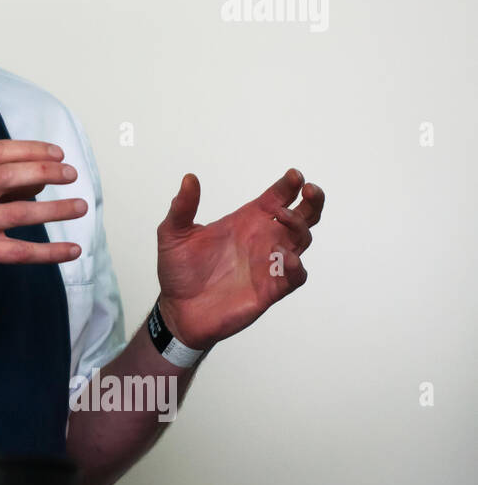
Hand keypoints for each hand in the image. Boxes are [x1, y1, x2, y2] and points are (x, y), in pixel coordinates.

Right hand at [0, 139, 86, 307]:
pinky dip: (51, 252)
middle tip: (70, 173)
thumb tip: (38, 177)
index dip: (31, 149)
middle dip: (46, 170)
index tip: (56, 152)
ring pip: (21, 212)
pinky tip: (72, 250)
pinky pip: (22, 252)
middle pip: (9, 175)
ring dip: (57, 209)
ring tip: (80, 206)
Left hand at [156, 168, 323, 349]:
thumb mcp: (173, 234)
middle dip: (311, 201)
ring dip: (299, 226)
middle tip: (309, 189)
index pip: (276, 198)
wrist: (177, 309)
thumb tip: (189, 178)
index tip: (293, 175)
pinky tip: (285, 257)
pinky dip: (296, 266)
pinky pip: (295, 276)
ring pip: (302, 240)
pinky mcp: (270, 289)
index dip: (287, 186)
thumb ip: (182, 207)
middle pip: (301, 216)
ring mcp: (268, 264)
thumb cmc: (178, 271)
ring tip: (283, 217)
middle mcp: (262, 239)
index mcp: (245, 222)